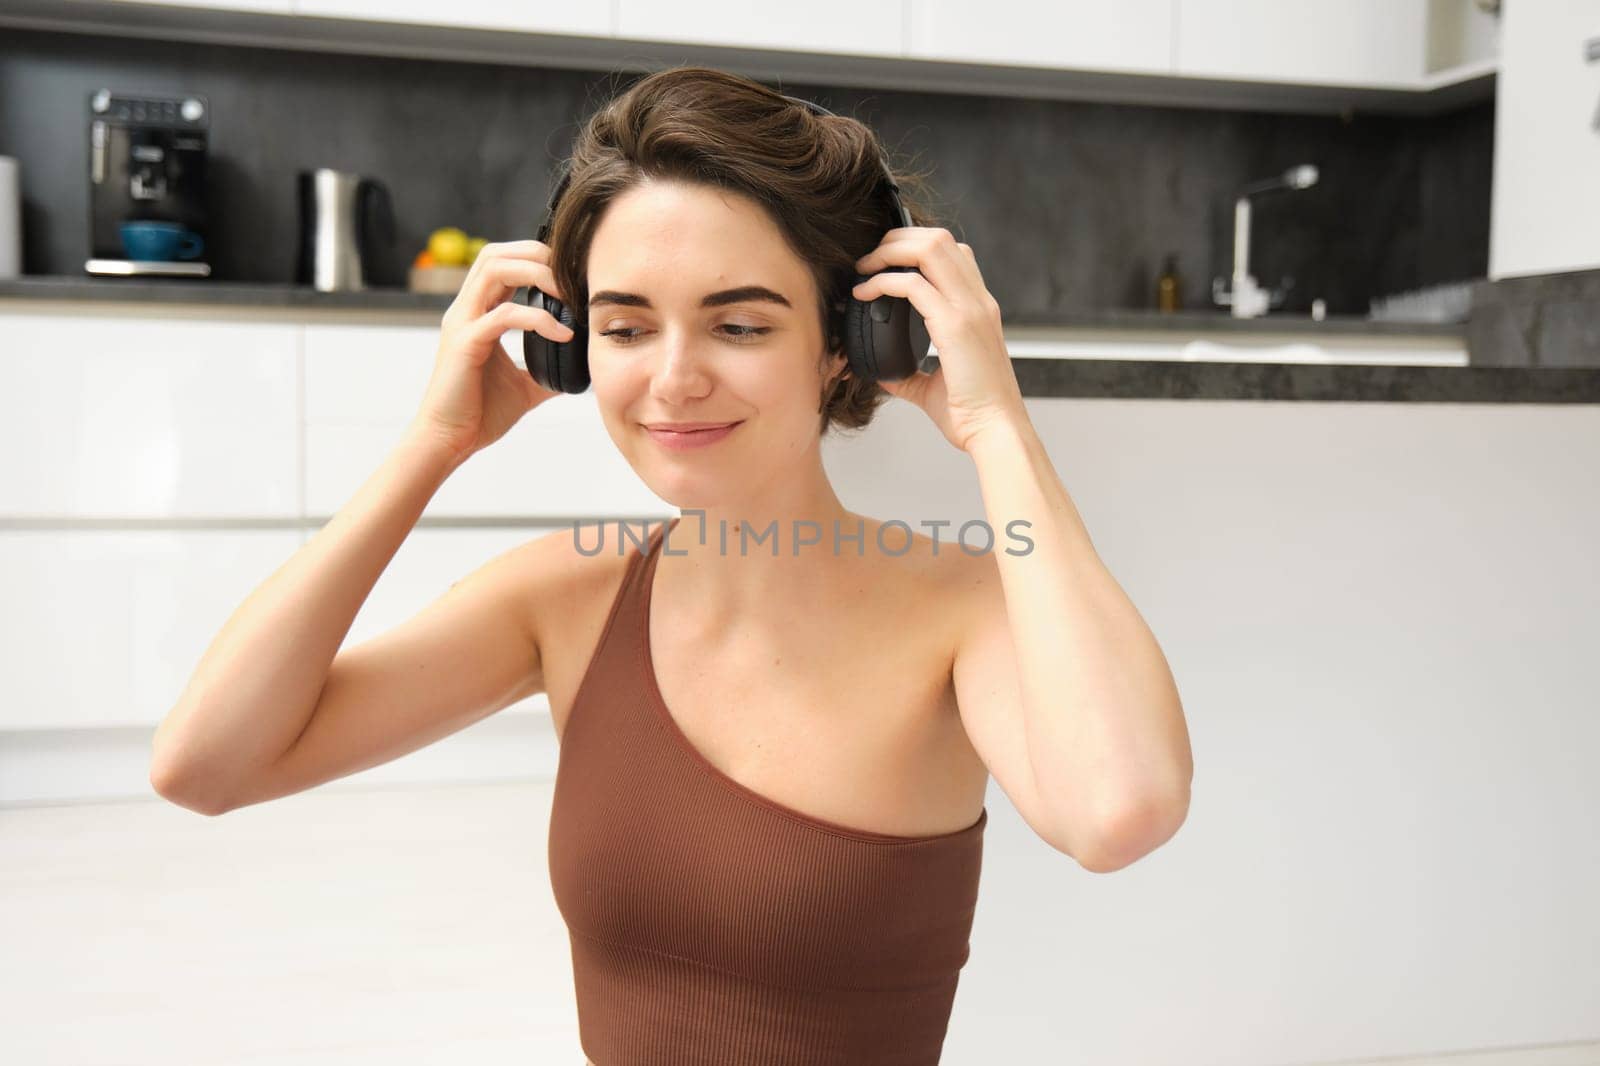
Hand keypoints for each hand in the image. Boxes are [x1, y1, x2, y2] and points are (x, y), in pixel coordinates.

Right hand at [410, 239, 574, 463]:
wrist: (449, 440)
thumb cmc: (479, 413)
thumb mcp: (525, 386)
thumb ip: (547, 369)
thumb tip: (580, 368)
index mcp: (477, 313)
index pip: (502, 263)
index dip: (535, 258)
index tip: (569, 275)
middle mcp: (466, 310)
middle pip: (496, 254)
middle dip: (537, 254)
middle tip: (571, 275)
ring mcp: (462, 323)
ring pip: (495, 270)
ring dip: (536, 274)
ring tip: (567, 294)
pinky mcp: (465, 344)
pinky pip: (504, 315)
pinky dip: (538, 319)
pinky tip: (561, 335)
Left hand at [851, 228, 1026, 452]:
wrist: (996, 431)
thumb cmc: (974, 413)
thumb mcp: (936, 388)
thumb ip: (912, 375)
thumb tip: (886, 374)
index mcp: (980, 310)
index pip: (955, 254)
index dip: (918, 247)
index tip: (887, 264)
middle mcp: (978, 301)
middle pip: (939, 239)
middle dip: (897, 239)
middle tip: (870, 259)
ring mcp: (970, 309)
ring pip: (929, 248)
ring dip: (890, 251)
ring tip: (865, 267)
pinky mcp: (955, 325)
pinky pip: (912, 285)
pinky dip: (883, 282)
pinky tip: (865, 293)